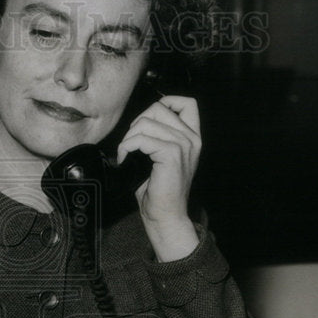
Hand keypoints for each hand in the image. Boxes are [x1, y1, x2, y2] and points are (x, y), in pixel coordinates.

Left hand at [116, 95, 201, 260]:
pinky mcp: (171, 155)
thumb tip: (137, 123)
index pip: (187, 103)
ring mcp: (183, 145)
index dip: (165, 102)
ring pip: (146, 122)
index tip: (148, 120)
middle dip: (137, 122)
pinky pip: (141, 139)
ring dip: (129, 136)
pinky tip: (124, 158)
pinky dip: (126, 146)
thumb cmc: (160, 191)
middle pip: (159, 107)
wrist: (166, 215)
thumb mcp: (162, 158)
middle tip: (131, 142)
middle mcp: (192, 139)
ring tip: (126, 152)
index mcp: (193, 137)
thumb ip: (159, 137)